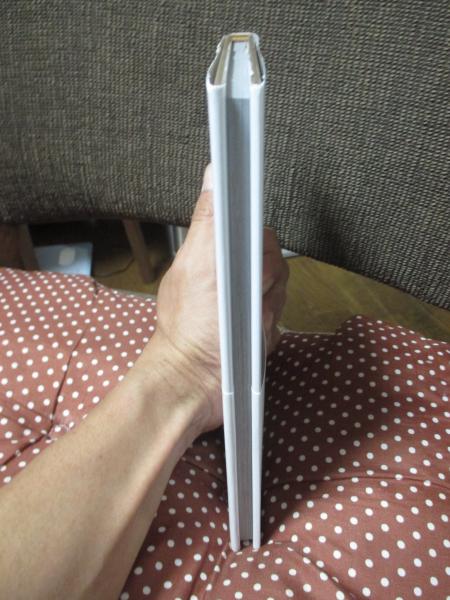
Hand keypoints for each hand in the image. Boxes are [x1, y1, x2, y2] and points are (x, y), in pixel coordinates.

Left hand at [149, 164, 288, 433]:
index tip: (248, 266)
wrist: (196, 382)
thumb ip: (210, 221)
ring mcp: (249, 298)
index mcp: (216, 251)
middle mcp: (234, 270)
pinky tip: (248, 338)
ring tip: (241, 323)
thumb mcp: (197, 266)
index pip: (255, 229)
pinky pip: (280, 315)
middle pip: (274, 257)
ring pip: (280, 287)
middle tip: (240, 299)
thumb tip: (215, 171)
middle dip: (263, 281)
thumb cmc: (190, 325)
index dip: (258, 243)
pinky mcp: (261, 323)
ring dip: (264, 307)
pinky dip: (266, 328)